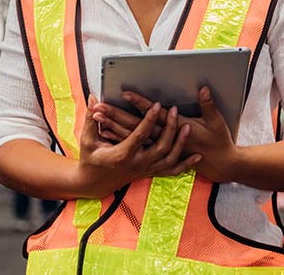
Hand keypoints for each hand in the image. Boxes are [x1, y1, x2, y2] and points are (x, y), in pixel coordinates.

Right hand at [74, 95, 196, 196]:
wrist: (93, 185)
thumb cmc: (89, 160)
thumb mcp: (86, 140)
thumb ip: (91, 119)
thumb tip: (93, 99)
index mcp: (122, 155)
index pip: (140, 135)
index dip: (149, 118)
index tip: (156, 104)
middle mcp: (136, 164)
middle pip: (160, 147)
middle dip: (170, 128)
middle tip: (174, 110)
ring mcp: (144, 170)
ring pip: (169, 159)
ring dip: (180, 143)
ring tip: (187, 126)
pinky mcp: (149, 173)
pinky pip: (171, 171)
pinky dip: (185, 164)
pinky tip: (197, 157)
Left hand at [91, 88, 240, 182]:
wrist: (222, 166)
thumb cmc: (221, 142)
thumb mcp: (217, 122)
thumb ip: (209, 105)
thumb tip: (204, 88)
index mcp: (177, 130)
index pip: (154, 115)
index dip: (139, 103)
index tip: (124, 92)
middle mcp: (164, 142)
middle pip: (134, 127)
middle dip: (115, 115)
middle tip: (98, 105)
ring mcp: (158, 151)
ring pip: (129, 138)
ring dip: (112, 126)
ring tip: (95, 116)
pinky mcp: (155, 156)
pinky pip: (132, 148)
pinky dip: (119, 139)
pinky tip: (105, 132)